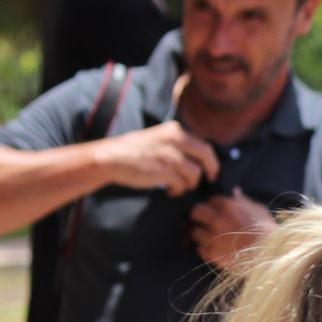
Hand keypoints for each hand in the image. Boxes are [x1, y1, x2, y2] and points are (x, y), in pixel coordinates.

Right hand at [96, 120, 217, 196]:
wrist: (110, 158)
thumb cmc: (133, 151)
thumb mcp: (159, 138)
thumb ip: (177, 144)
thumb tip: (198, 157)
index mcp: (175, 131)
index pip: (204, 145)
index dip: (211, 160)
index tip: (211, 170)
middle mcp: (175, 140)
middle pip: (206, 157)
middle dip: (211, 170)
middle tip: (210, 180)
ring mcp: (170, 156)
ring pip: (195, 174)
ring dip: (189, 184)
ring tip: (178, 187)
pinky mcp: (164, 171)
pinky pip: (182, 184)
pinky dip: (178, 190)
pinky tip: (170, 191)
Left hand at [188, 191, 276, 272]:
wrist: (270, 254)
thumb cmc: (268, 231)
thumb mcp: (259, 211)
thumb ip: (244, 201)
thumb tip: (235, 191)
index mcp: (227, 206)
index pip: (212, 200)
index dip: (216, 206)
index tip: (220, 211)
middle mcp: (216, 219)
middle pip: (196, 212)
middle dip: (201, 216)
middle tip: (207, 222)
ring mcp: (212, 236)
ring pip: (195, 232)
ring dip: (203, 235)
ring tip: (213, 238)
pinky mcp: (211, 253)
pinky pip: (200, 249)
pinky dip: (206, 250)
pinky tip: (216, 250)